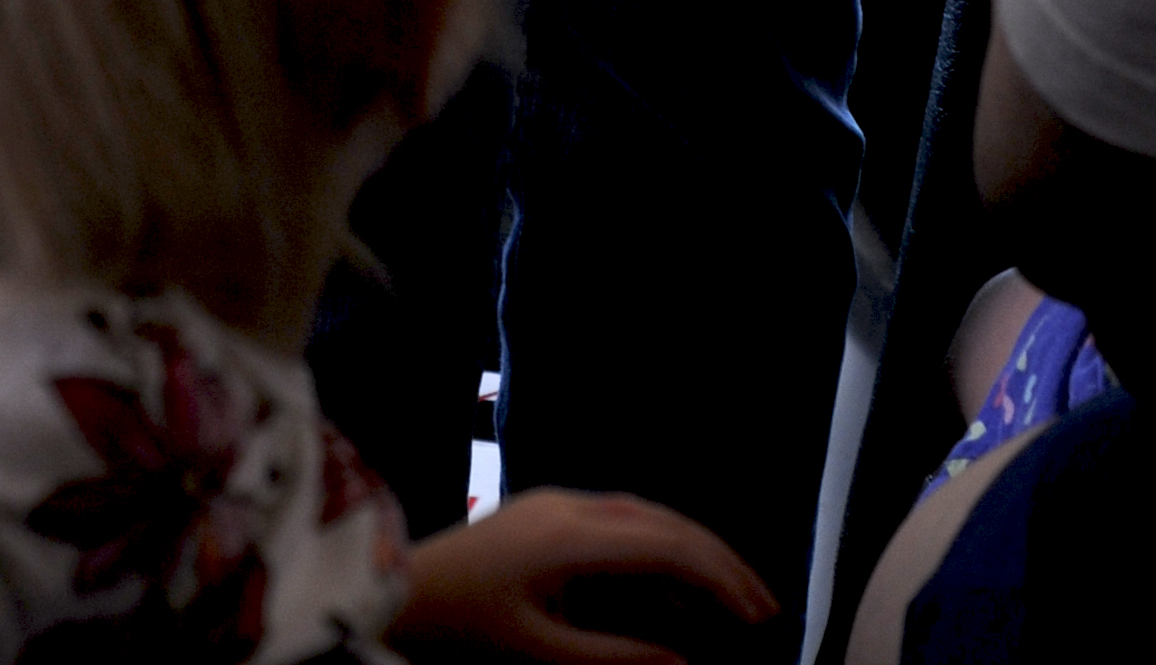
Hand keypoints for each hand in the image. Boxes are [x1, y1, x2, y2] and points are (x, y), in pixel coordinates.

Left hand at [393, 489, 774, 664]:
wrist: (390, 596)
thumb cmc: (461, 634)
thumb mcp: (542, 657)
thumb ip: (620, 658)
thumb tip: (688, 662)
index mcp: (571, 536)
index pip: (668, 548)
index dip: (721, 580)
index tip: (760, 617)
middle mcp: (569, 507)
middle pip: (664, 523)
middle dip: (719, 563)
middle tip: (764, 608)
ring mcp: (554, 506)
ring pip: (644, 517)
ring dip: (691, 554)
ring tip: (731, 598)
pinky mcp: (542, 517)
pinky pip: (617, 525)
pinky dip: (656, 553)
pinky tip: (674, 589)